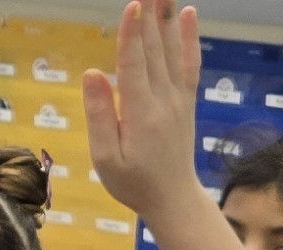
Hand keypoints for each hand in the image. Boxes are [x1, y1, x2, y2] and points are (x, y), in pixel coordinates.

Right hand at [82, 1, 205, 220]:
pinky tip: (188, 14)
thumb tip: (92, 73)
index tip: (134, 5)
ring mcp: (178, 98)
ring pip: (172, 50)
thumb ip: (99, 115)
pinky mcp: (186, 99)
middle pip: (155, 49)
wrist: (173, 198)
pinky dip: (189, 37)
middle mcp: (164, 100)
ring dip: (167, 17)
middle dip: (150, 15)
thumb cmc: (133, 182)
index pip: (134, 65)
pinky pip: (190, 62)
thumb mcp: (106, 159)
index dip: (132, 33)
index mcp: (141, 114)